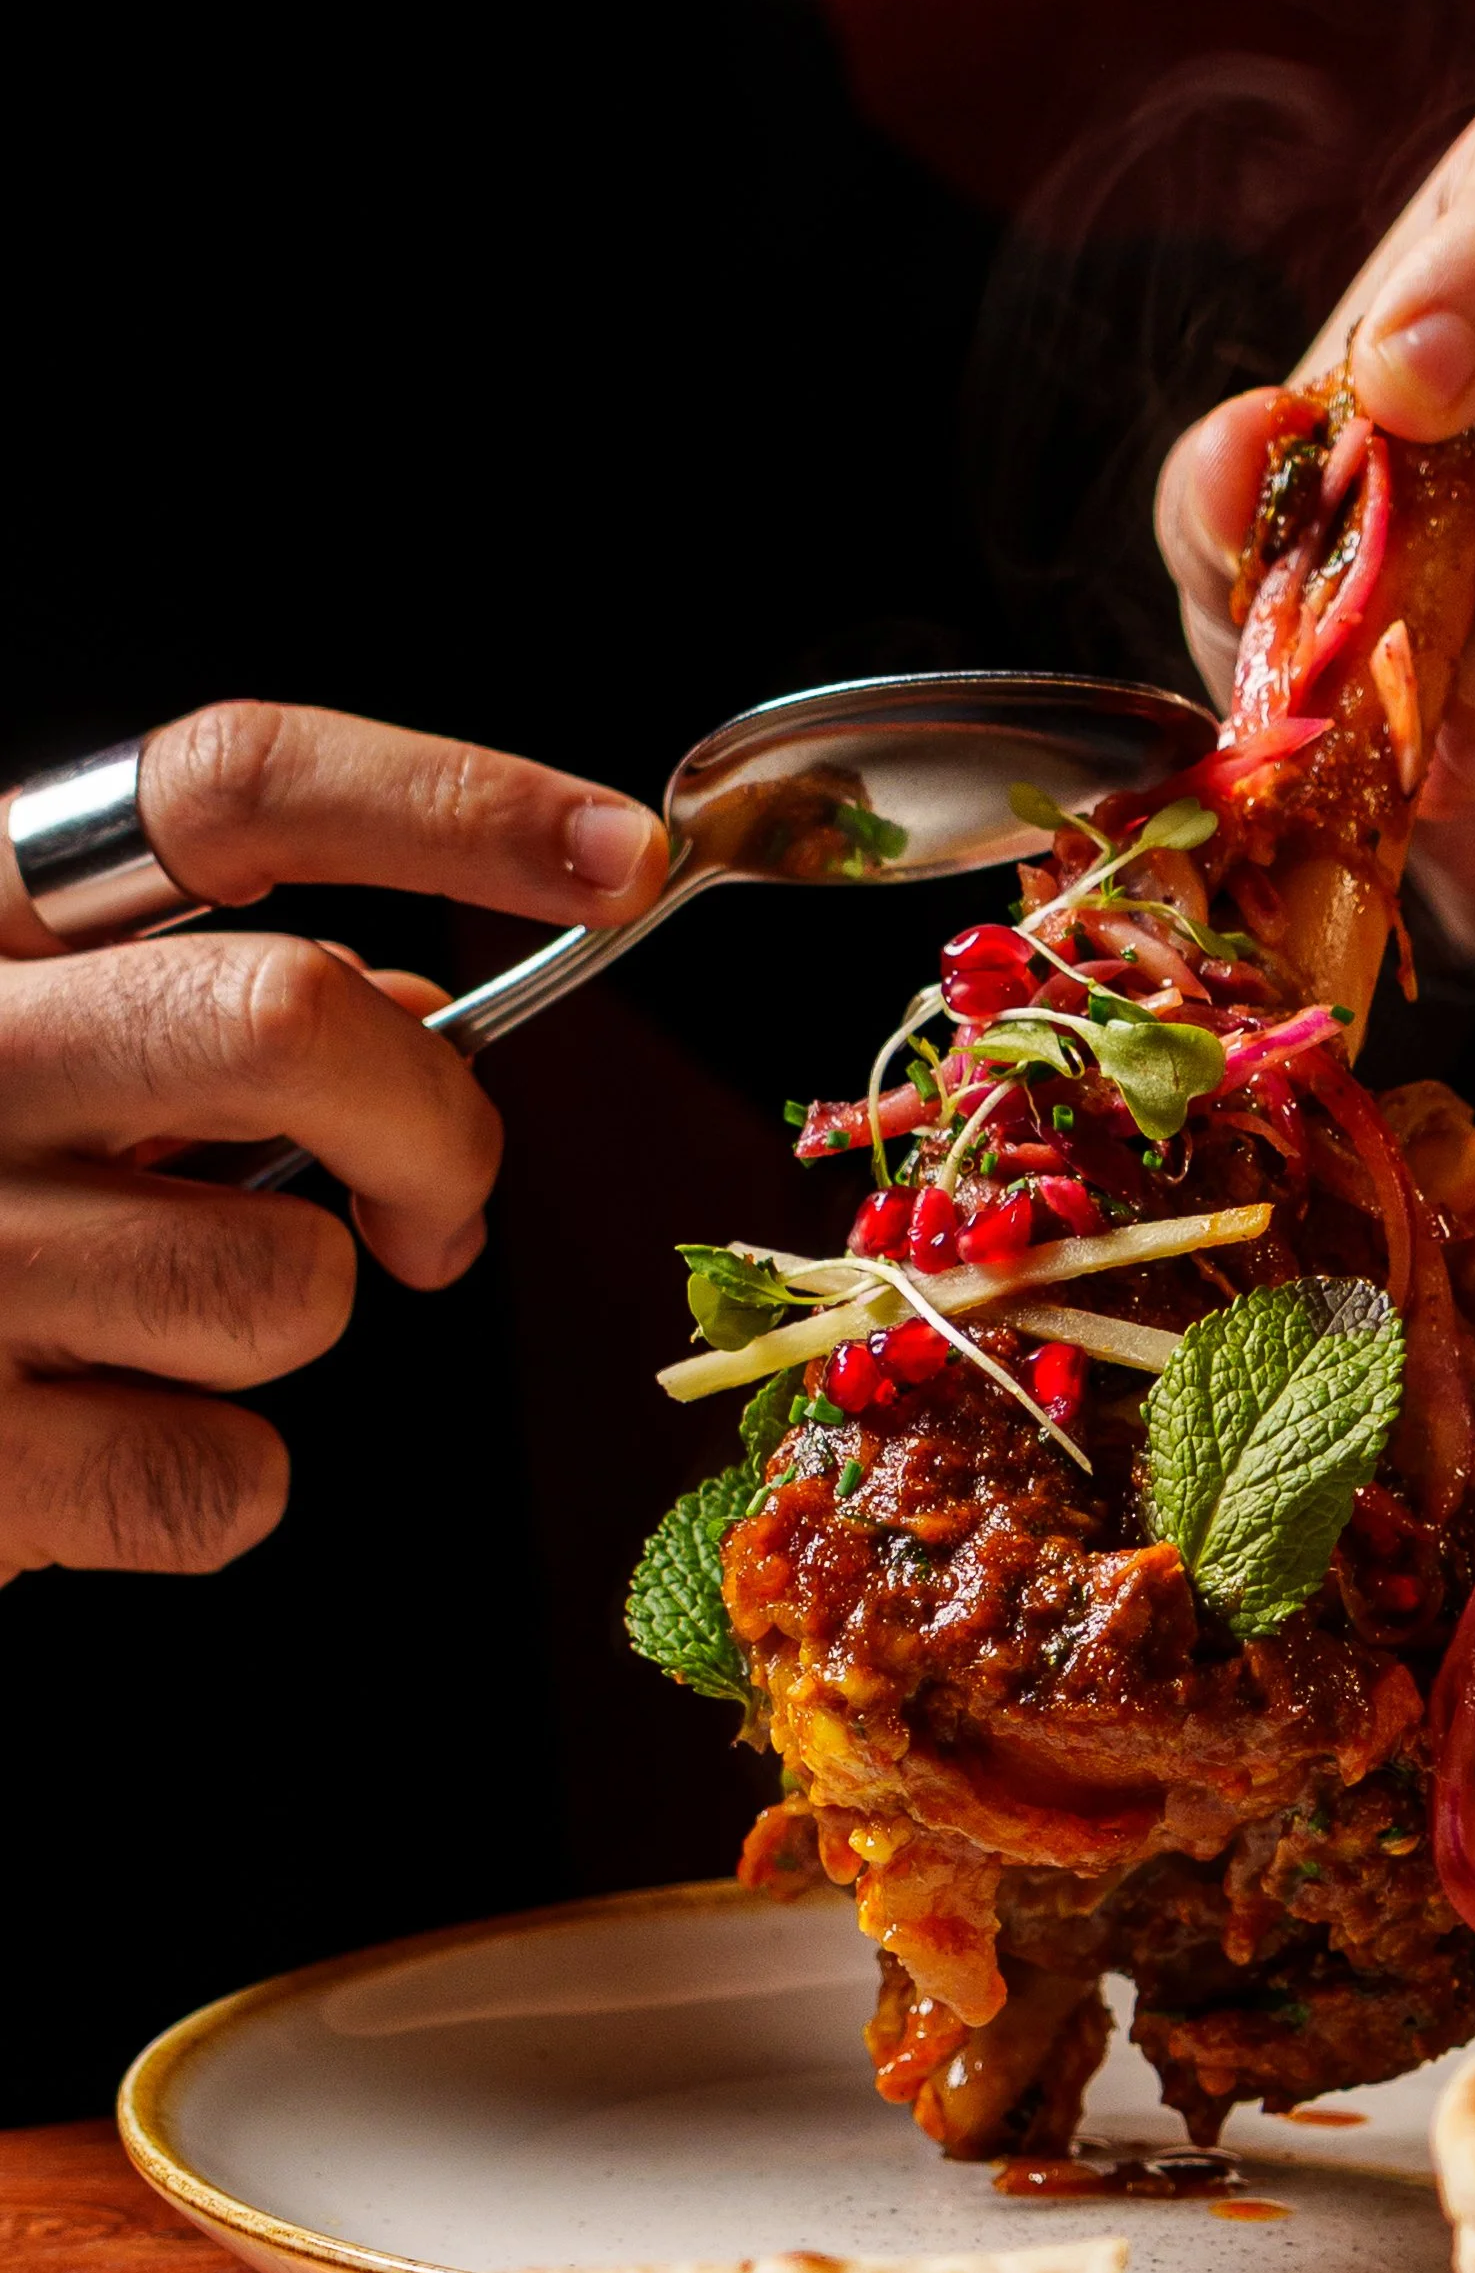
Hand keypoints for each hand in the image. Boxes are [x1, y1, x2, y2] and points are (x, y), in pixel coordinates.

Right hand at [0, 700, 667, 1580]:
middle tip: (435, 1209)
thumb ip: (198, 1007)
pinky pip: (227, 1478)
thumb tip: (406, 1018)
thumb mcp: (29, 1053)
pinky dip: (216, 1484)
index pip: (228, 787)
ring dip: (295, 1321)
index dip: (451, 801)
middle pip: (289, 1019)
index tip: (618, 855)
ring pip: (288, 1284)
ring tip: (161, 1329)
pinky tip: (94, 1447)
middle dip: (431, 1129)